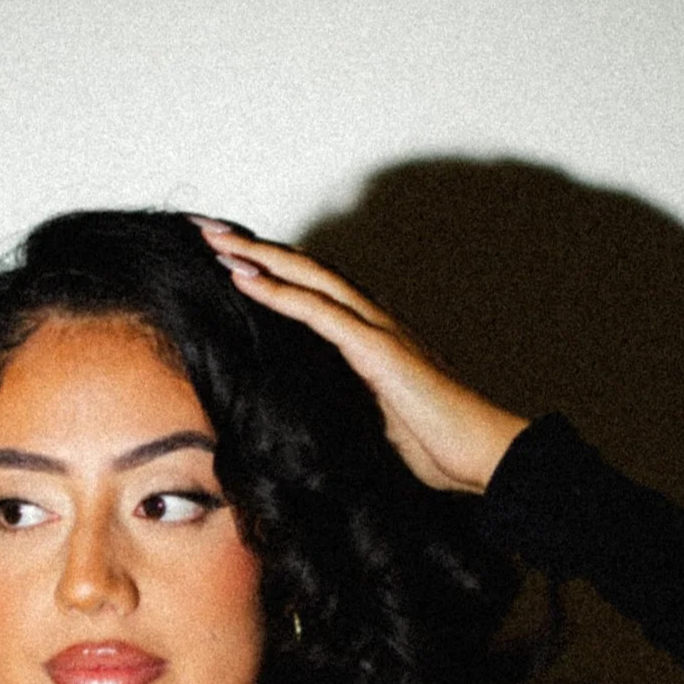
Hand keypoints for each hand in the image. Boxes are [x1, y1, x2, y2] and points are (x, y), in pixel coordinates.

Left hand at [194, 223, 529, 492]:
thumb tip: (299, 410)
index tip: (222, 256)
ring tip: (213, 238)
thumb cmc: (432, 446)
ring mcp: (375, 329)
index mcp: (365, 336)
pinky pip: (318, 311)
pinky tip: (243, 275)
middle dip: (251, 245)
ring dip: (256, 255)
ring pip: (307, 277)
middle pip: (302, 269)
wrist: (479, 457)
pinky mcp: (378, 348)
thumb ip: (339, 400)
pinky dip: (278, 290)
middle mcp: (369, 320)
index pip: (308, 290)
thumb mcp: (367, 420)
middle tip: (204, 227)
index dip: (266, 268)